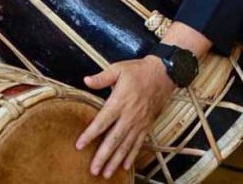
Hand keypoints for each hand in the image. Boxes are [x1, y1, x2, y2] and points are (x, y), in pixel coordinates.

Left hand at [75, 57, 175, 178]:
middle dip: (103, 156)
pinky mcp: (146, 125)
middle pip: (114, 139)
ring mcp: (139, 123)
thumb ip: (102, 77)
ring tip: (106, 173)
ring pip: (126, 145)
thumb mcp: (118, 69)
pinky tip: (125, 166)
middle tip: (93, 170)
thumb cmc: (138, 71)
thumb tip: (86, 80)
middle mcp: (129, 116)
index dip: (90, 134)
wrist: (163, 74)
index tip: (80, 145)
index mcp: (119, 102)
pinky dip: (131, 156)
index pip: (102, 122)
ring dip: (116, 161)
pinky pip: (138, 143)